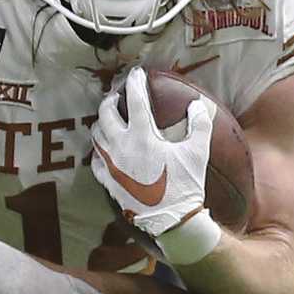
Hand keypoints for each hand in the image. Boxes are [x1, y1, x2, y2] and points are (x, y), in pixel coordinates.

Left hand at [89, 69, 214, 247]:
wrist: (171, 220)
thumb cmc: (185, 184)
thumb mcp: (198, 151)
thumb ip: (198, 123)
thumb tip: (196, 105)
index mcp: (143, 136)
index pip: (136, 100)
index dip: (135, 82)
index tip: (136, 73)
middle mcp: (121, 147)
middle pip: (105, 113)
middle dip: (110, 100)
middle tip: (117, 95)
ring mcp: (111, 164)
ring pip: (96, 135)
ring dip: (101, 122)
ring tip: (109, 118)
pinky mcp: (107, 181)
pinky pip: (95, 160)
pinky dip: (99, 150)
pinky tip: (105, 149)